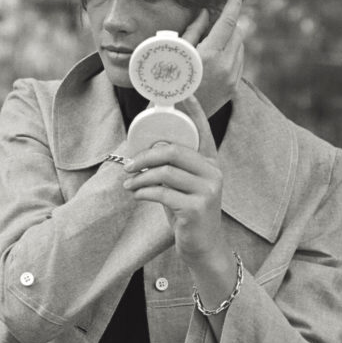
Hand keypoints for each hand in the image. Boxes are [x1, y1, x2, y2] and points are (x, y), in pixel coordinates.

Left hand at [122, 96, 226, 265]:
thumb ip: (171, 168)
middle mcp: (213, 174)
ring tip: (128, 184)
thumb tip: (144, 150)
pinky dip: (143, 193)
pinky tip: (136, 196)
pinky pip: (162, 193)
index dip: (193, 109)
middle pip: (174, 151)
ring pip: (165, 172)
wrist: (203, 249)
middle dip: (145, 156)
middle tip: (128, 165)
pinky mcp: (196, 209)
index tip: (182, 93)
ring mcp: (207, 191)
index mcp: (210, 163)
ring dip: (140, 178)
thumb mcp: (182, 187)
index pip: (202, 130)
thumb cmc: (187, 214)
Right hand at [181, 0, 244, 117]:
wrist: (175, 118)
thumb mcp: (177, 53)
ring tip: (211, 43)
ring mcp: (231, 79)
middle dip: (229, 23)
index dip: (234, 3)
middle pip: (237, 33)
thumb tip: (206, 13)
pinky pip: (238, 63)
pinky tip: (215, 59)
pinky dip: (231, 55)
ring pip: (240, 47)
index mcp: (209, 55)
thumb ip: (194, 30)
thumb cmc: (168, 83)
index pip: (228, 22)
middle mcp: (225, 67)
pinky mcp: (233, 88)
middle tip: (214, 21)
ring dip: (230, 39)